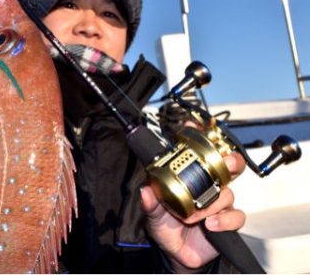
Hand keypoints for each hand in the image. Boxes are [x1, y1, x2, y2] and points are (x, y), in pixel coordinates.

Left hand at [141, 152, 245, 271]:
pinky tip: (211, 225)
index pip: (200, 156)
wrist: (176, 254)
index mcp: (191, 180)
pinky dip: (225, 220)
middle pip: (228, 167)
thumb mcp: (154, 214)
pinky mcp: (228, 222)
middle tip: (226, 163)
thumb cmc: (166, 228)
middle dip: (231, 161)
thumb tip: (145, 191)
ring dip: (211, 205)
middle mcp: (208, 188)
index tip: (194, 128)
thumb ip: (150, 203)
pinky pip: (236, 217)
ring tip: (194, 217)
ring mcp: (219, 204)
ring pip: (228, 194)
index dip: (202, 141)